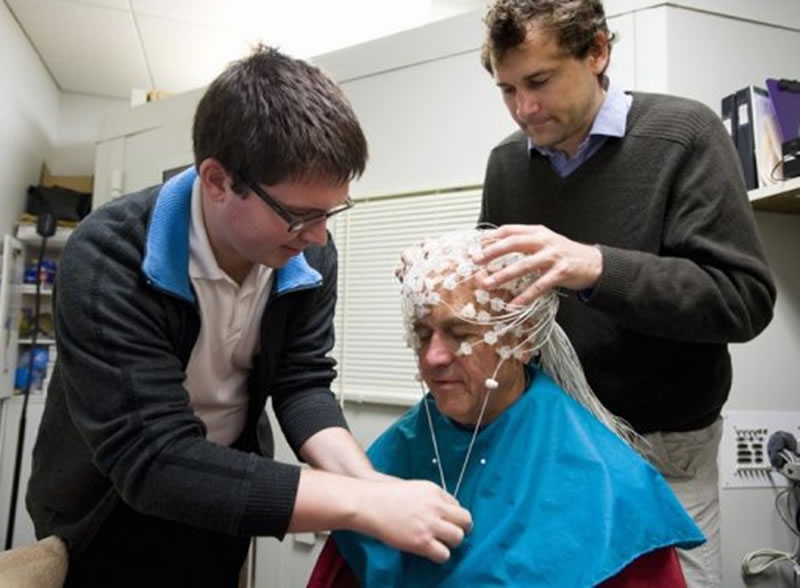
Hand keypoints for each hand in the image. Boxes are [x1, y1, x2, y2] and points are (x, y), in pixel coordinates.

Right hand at [354, 479, 471, 562]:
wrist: (368, 504)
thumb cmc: (384, 495)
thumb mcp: (413, 488)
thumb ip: (429, 497)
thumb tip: (441, 510)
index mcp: (434, 491)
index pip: (457, 505)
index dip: (452, 516)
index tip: (445, 521)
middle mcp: (436, 506)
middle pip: (465, 520)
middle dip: (461, 529)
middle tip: (451, 534)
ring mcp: (429, 524)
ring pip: (458, 538)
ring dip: (451, 543)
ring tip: (440, 544)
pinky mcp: (421, 541)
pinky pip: (444, 554)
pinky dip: (440, 555)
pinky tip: (431, 552)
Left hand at [476, 224, 602, 305]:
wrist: (594, 262)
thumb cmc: (564, 253)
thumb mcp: (544, 242)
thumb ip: (524, 242)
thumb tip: (495, 247)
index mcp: (537, 232)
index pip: (510, 230)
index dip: (491, 237)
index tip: (476, 246)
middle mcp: (544, 241)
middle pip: (513, 243)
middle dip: (492, 252)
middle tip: (476, 260)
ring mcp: (553, 256)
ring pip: (524, 265)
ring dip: (503, 275)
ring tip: (488, 283)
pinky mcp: (560, 272)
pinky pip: (539, 286)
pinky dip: (525, 296)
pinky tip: (514, 305)